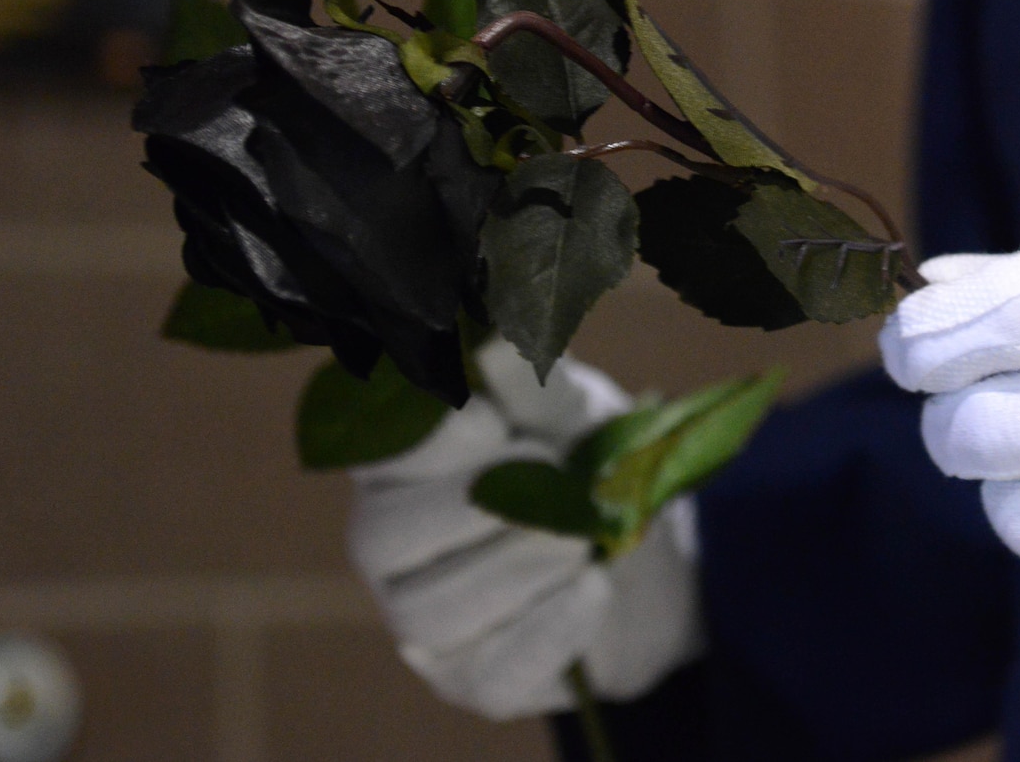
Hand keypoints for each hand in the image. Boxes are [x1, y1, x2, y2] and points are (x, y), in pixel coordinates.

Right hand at [347, 341, 701, 719]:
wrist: (647, 545)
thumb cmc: (582, 457)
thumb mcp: (568, 410)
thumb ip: (528, 381)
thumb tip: (491, 341)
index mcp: (397, 460)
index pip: (372, 453)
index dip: (427, 442)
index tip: (494, 424)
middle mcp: (387, 540)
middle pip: (382, 538)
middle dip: (477, 507)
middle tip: (557, 476)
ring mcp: (419, 617)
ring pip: (430, 610)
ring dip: (518, 566)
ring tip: (583, 536)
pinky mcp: (469, 677)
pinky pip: (488, 672)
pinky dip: (547, 631)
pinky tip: (595, 590)